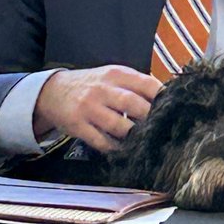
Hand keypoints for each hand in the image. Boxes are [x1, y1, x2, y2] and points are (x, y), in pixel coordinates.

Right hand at [34, 65, 162, 152]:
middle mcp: (103, 89)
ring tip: (142, 141)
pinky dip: (115, 148)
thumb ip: (135, 84)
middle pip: (135, 105)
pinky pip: (102, 141)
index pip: (147, 84)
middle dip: (149, 119)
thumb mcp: (111, 76)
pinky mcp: (79, 126)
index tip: (171, 110)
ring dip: (134, 136)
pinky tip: (123, 149)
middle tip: (159, 129)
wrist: (52, 91)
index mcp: (115, 74)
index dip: (162, 98)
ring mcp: (89, 108)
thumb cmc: (90, 85)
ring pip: (120, 126)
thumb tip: (164, 99)